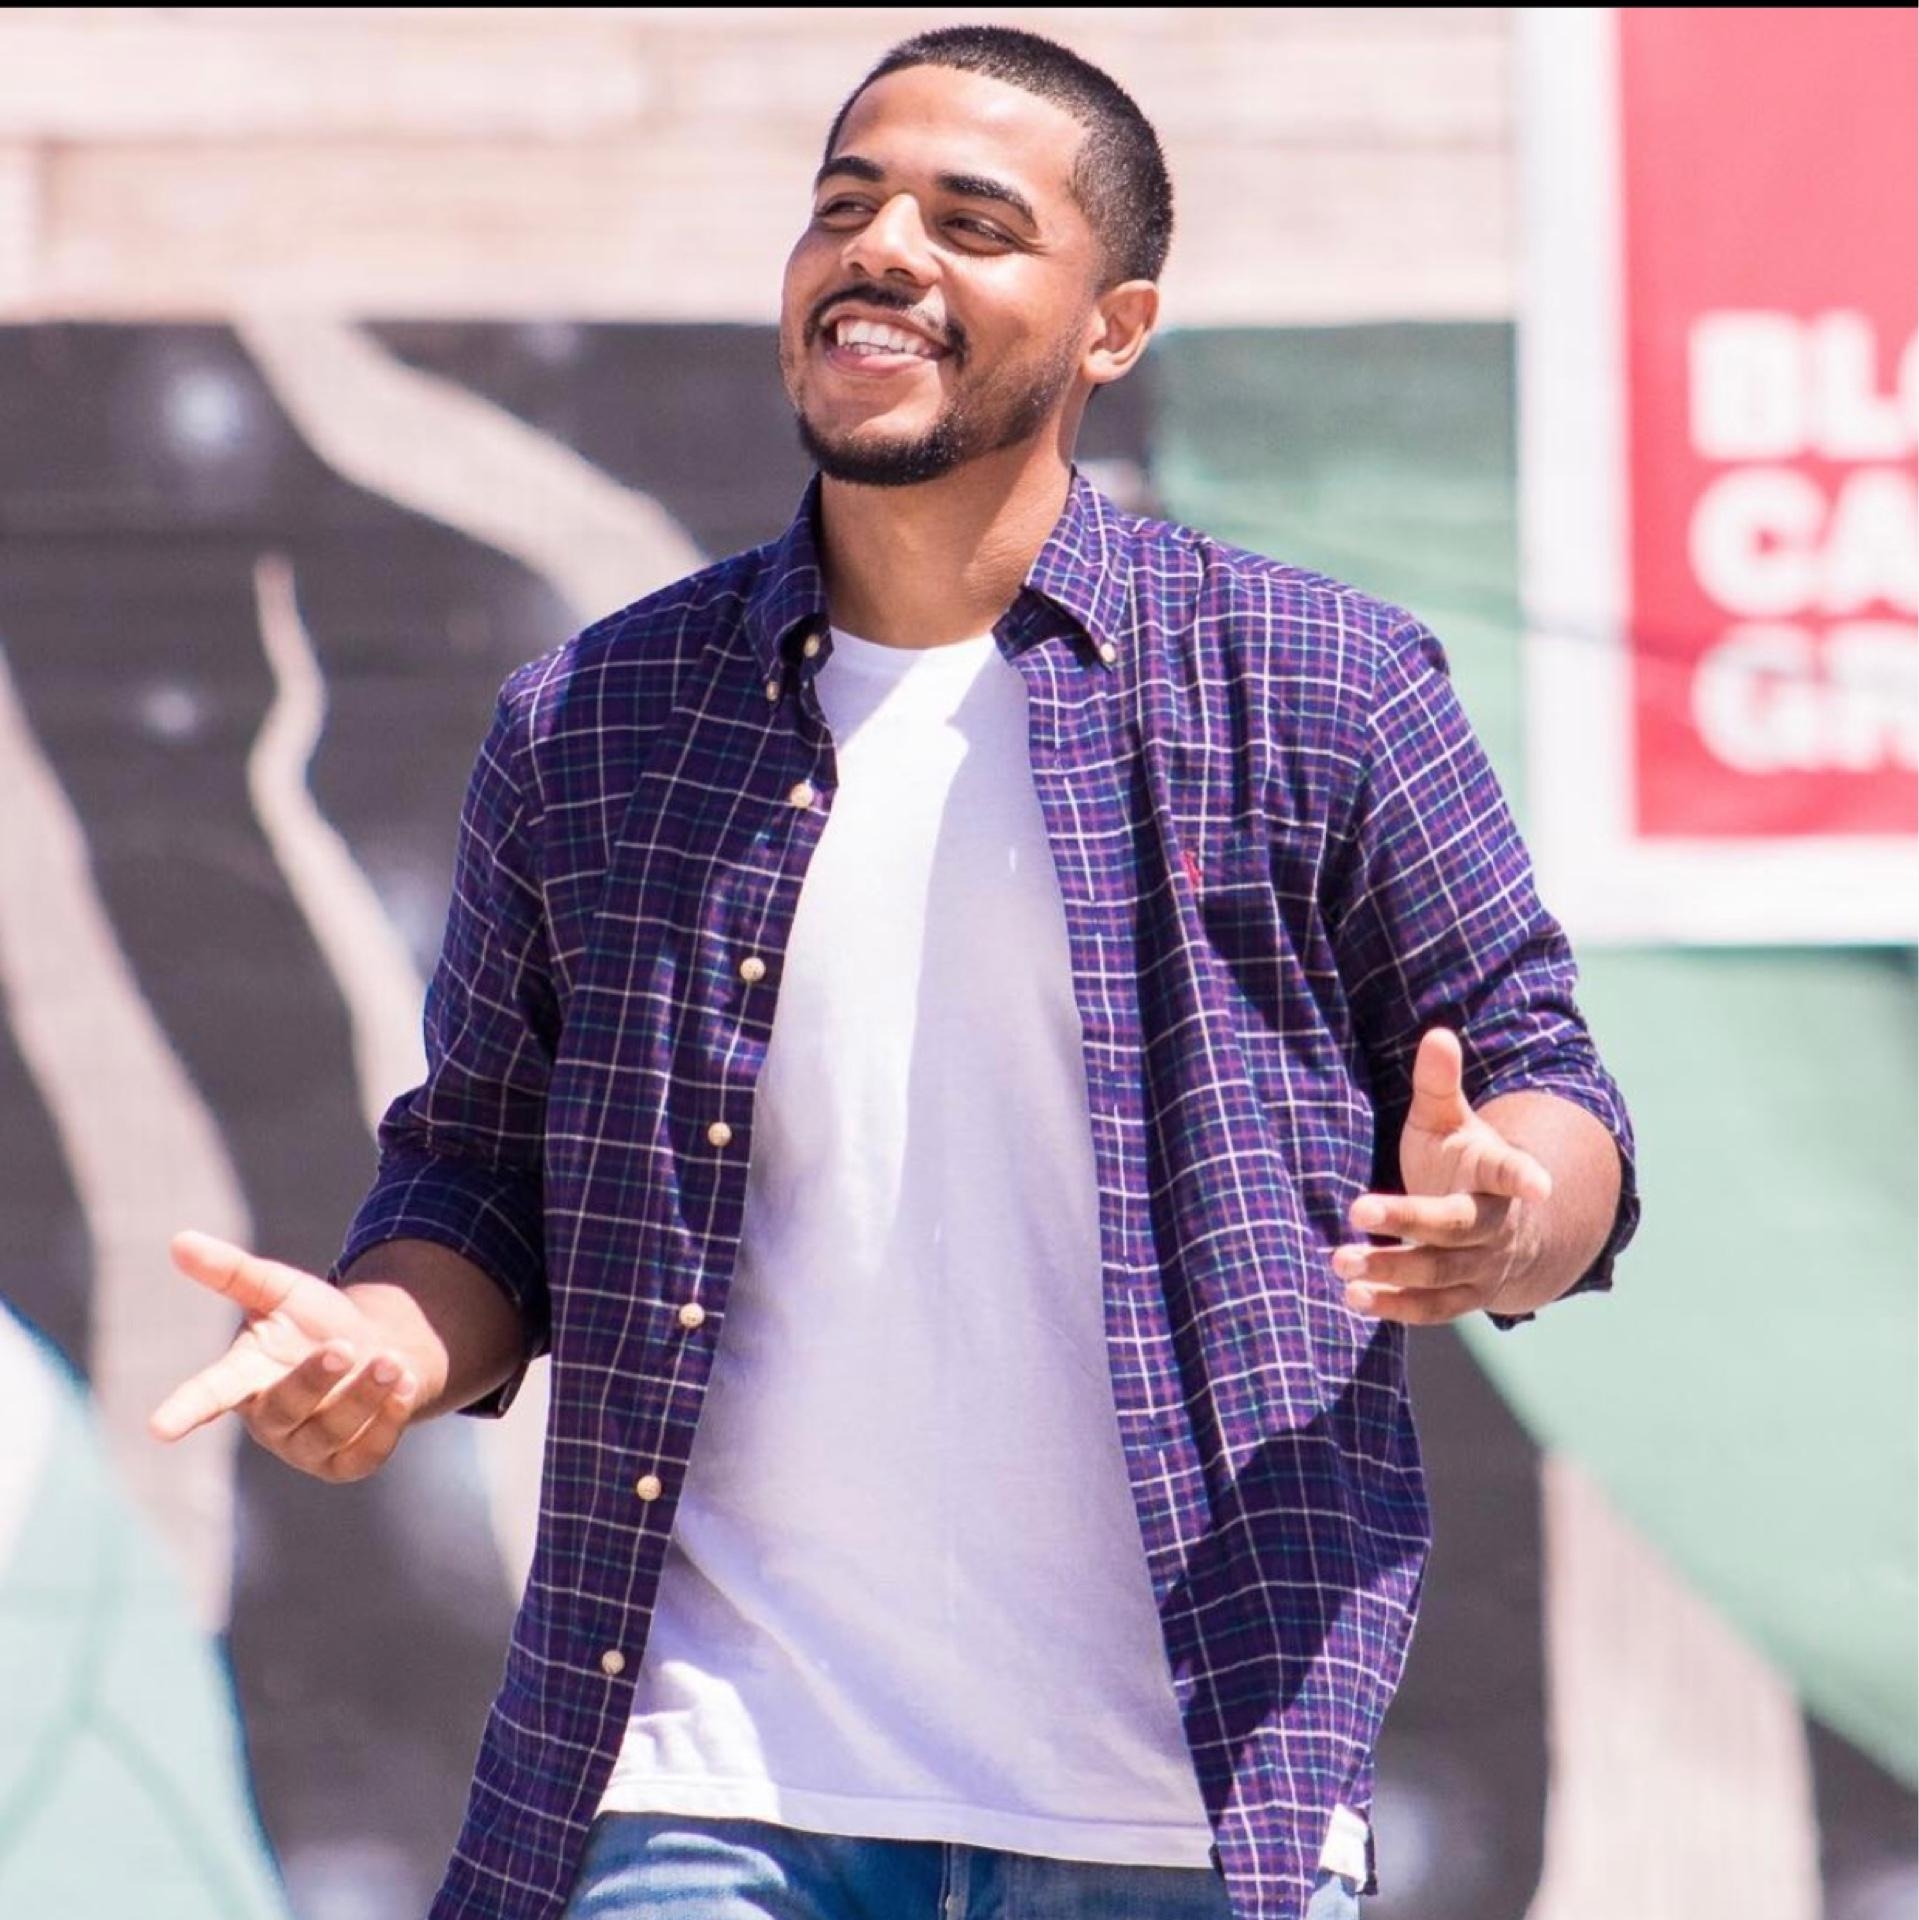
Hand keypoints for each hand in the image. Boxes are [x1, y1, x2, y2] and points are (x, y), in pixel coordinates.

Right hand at [148, 1230, 418, 1480]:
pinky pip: (367, 1452)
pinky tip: (407, 1384)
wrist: (376, 1348)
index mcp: (244, 1379)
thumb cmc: (315, 1322)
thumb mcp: (280, 1290)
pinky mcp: (348, 1463)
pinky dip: (390, 1419)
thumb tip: (179, 1240)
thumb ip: (232, 1272)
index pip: (208, 1395)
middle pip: (283, 1408)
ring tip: (392, 1361)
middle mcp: (271, 1420)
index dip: (184, 1410)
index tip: (159, 1428)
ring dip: (364, 1396)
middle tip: (345, 1346)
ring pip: (330, 1432)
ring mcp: (308, 1447)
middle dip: (316, 1378)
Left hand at [1333, 1028, 1553, 1324]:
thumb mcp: (1449, 1120)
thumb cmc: (1461, 1161)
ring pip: (1440, 1273)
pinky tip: (1353, 1298)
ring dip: (1391, 1270)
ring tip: (1339, 1260)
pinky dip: (1395, 1306)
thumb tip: (1437, 1034)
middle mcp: (1496, 1224)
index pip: (1514, 1171)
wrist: (1499, 1228)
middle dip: (1409, 1220)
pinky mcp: (1463, 1296)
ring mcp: (1482, 1266)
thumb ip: (1439, 1084)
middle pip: (1457, 1226)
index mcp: (1498, 1172)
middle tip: (1357, 1207)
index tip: (1540, 1184)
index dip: (1526, 1176)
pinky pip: (1432, 1307)